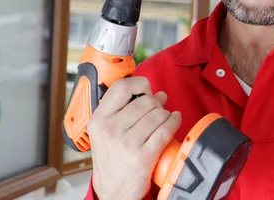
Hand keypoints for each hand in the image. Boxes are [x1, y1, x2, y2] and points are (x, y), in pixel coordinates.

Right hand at [87, 77, 181, 199]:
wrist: (114, 191)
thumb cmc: (113, 160)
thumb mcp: (105, 133)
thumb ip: (122, 110)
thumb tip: (154, 92)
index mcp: (99, 120)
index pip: (121, 88)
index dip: (139, 84)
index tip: (146, 88)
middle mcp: (111, 130)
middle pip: (146, 101)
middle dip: (157, 103)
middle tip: (158, 109)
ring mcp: (127, 143)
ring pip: (158, 114)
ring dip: (166, 114)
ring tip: (164, 118)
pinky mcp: (143, 156)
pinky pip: (166, 130)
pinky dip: (174, 122)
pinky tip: (174, 120)